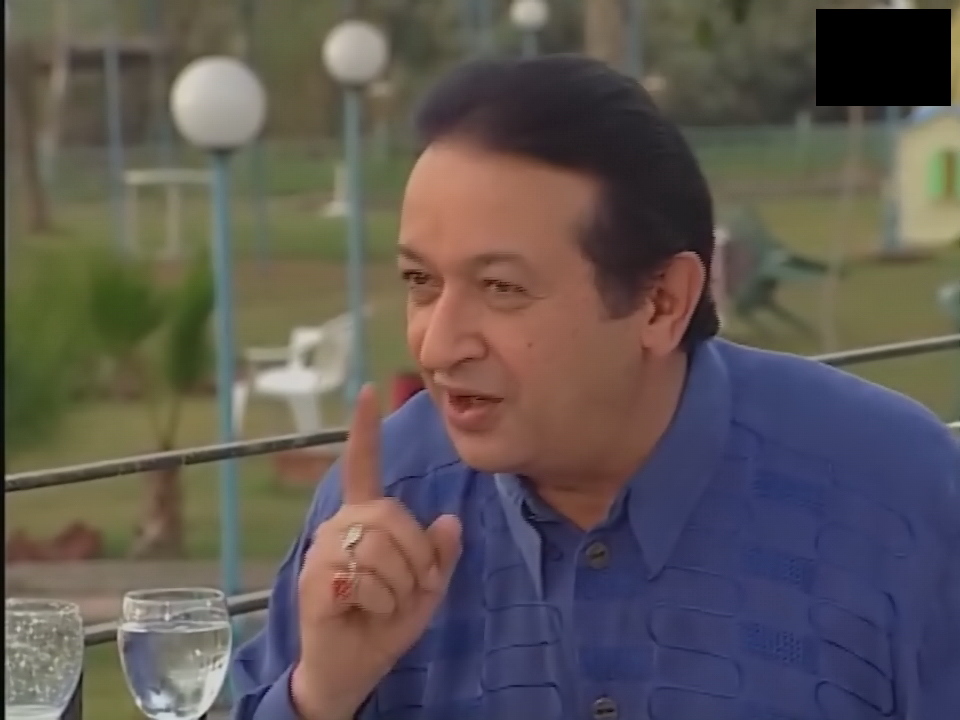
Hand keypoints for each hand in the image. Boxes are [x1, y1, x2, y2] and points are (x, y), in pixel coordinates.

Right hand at [290, 384, 462, 719]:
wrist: (351, 668)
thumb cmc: (384, 622)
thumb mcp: (426, 589)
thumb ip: (440, 556)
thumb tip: (450, 520)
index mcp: (365, 519)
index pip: (363, 467)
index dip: (365, 430)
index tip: (367, 391)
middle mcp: (340, 524)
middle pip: (394, 516)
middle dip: (417, 560)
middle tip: (409, 590)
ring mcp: (323, 549)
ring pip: (383, 549)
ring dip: (401, 586)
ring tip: (384, 604)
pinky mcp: (315, 578)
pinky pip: (368, 578)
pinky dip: (381, 603)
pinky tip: (364, 611)